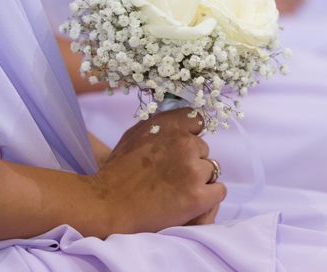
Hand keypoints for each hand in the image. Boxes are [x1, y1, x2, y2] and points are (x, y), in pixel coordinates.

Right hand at [88, 108, 226, 234]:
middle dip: (192, 160)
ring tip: (176, 190)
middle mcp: (184, 143)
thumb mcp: (135, 135)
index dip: (190, 135)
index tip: (181, 148)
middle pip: (204, 149)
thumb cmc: (117, 172)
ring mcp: (193, 170)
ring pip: (211, 170)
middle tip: (171, 176)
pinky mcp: (198, 196)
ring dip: (199, 179)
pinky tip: (189, 201)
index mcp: (169, 126)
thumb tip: (181, 123)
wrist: (108, 207)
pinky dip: (207, 197)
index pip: (197, 120)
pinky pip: (218, 190)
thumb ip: (161, 126)